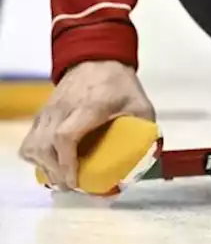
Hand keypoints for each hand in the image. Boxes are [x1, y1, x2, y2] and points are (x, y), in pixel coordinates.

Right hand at [18, 60, 154, 191]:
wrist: (96, 59)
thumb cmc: (119, 84)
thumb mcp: (139, 103)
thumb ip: (145, 129)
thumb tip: (148, 158)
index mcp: (91, 105)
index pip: (66, 136)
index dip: (67, 163)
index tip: (75, 180)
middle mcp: (64, 108)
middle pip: (46, 146)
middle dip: (57, 171)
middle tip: (72, 185)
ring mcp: (49, 111)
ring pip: (34, 146)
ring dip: (46, 167)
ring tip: (63, 177)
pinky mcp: (41, 115)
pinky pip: (29, 142)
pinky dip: (37, 157)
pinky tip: (52, 164)